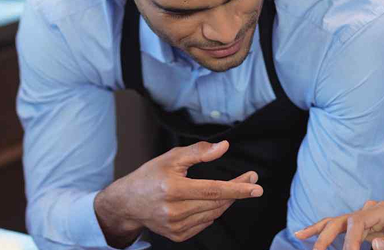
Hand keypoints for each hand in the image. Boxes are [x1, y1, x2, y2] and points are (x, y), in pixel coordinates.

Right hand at [93, 140, 262, 246]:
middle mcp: (173, 210)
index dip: (236, 188)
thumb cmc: (150, 176)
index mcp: (172, 189)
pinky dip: (212, 211)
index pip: (212, 190)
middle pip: (217, 202)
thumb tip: (224, 147)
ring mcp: (175, 226)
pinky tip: (208, 202)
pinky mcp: (177, 236)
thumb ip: (198, 152)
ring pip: (213, 213)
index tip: (255, 185)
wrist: (128, 203)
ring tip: (231, 188)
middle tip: (250, 179)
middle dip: (237, 191)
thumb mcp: (171, 158)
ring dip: (226, 201)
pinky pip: (205, 223)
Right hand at [294, 201, 383, 249]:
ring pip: (336, 221)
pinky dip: (323, 231)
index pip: (358, 222)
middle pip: (342, 220)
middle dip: (326, 235)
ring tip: (299, 235)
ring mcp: (364, 216)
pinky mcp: (360, 225)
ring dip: (319, 231)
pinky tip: (305, 234)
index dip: (350, 239)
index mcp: (383, 211)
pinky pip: (339, 227)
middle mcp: (370, 210)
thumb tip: (372, 243)